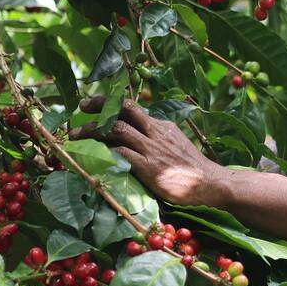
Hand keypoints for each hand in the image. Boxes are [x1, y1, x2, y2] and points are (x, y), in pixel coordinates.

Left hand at [77, 97, 223, 206]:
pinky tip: (92, 155)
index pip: (130, 107)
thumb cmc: (192, 168)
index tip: (89, 103)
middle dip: (97, 109)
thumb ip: (156, 136)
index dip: (107, 102)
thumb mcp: (174, 142)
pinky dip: (105, 152)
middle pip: (121, 112)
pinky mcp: (150, 168)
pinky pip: (122, 155)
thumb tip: (136, 134)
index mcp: (160, 125)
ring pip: (117, 130)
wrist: (211, 183)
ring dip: (93, 131)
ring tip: (75, 137)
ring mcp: (152, 150)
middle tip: (78, 111)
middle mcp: (154, 132)